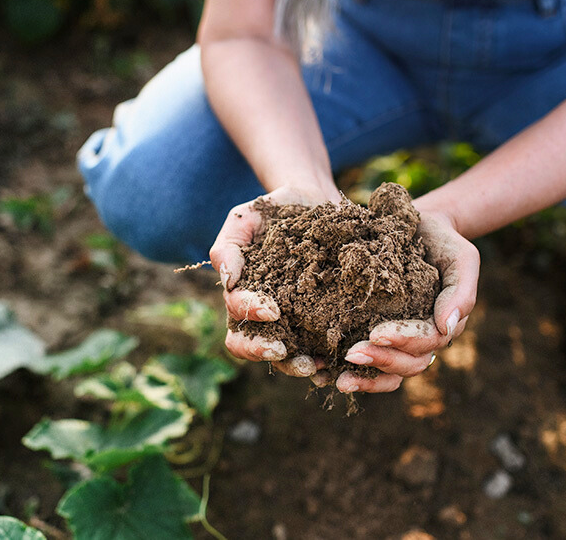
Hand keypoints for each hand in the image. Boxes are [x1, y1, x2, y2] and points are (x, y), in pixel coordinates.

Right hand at [209, 184, 340, 377]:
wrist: (315, 201)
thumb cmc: (274, 210)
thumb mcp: (246, 218)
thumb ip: (228, 246)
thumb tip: (227, 280)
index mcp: (242, 292)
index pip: (236, 313)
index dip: (250, 315)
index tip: (272, 310)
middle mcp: (263, 313)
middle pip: (249, 345)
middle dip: (263, 351)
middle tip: (283, 350)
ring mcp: (292, 320)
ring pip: (283, 355)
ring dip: (295, 364)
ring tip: (315, 365)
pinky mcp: (320, 320)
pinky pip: (318, 348)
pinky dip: (326, 361)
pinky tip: (337, 362)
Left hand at [329, 208, 479, 393]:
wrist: (417, 228)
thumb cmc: (442, 242)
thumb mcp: (461, 258)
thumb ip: (461, 291)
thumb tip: (447, 327)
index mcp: (442, 325)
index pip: (426, 342)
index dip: (403, 341)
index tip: (376, 333)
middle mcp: (421, 340)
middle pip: (406, 364)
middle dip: (380, 361)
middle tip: (351, 354)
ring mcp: (398, 341)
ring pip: (388, 373)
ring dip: (365, 379)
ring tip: (339, 379)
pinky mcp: (373, 334)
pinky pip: (367, 364)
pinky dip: (349, 372)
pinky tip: (322, 374)